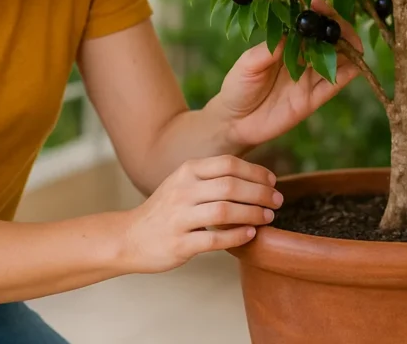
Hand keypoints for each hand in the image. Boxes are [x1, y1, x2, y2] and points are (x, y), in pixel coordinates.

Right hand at [120, 155, 281, 273]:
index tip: (272, 182)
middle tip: (277, 201)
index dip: (255, 172)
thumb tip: (255, 176)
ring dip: (252, 214)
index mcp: (186, 171)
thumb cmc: (166, 211)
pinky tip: (251, 235)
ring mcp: (179, 217)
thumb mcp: (183, 183)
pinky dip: (237, 236)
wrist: (129, 238)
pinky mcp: (179, 243)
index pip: (228, 164)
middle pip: (230, 185)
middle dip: (260, 193)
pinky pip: (215, 239)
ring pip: (225, 210)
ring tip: (268, 217)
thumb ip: (212, 177)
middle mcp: (182, 190)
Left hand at [212, 0, 363, 148]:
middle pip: (331, 38)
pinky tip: (352, 60)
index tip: (317, 2)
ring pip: (342, 57)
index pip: (309, 24)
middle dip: (338, 25)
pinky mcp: (316, 98)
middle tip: (335, 20)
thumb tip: (291, 34)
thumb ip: (268, 50)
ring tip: (345, 37)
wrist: (235, 122)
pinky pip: (339, 82)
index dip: (316, 12)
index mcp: (288, 45)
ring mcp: (311, 78)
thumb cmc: (238, 86)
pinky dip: (351, 70)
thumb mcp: (248, 64)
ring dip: (348, 45)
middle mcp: (303, 59)